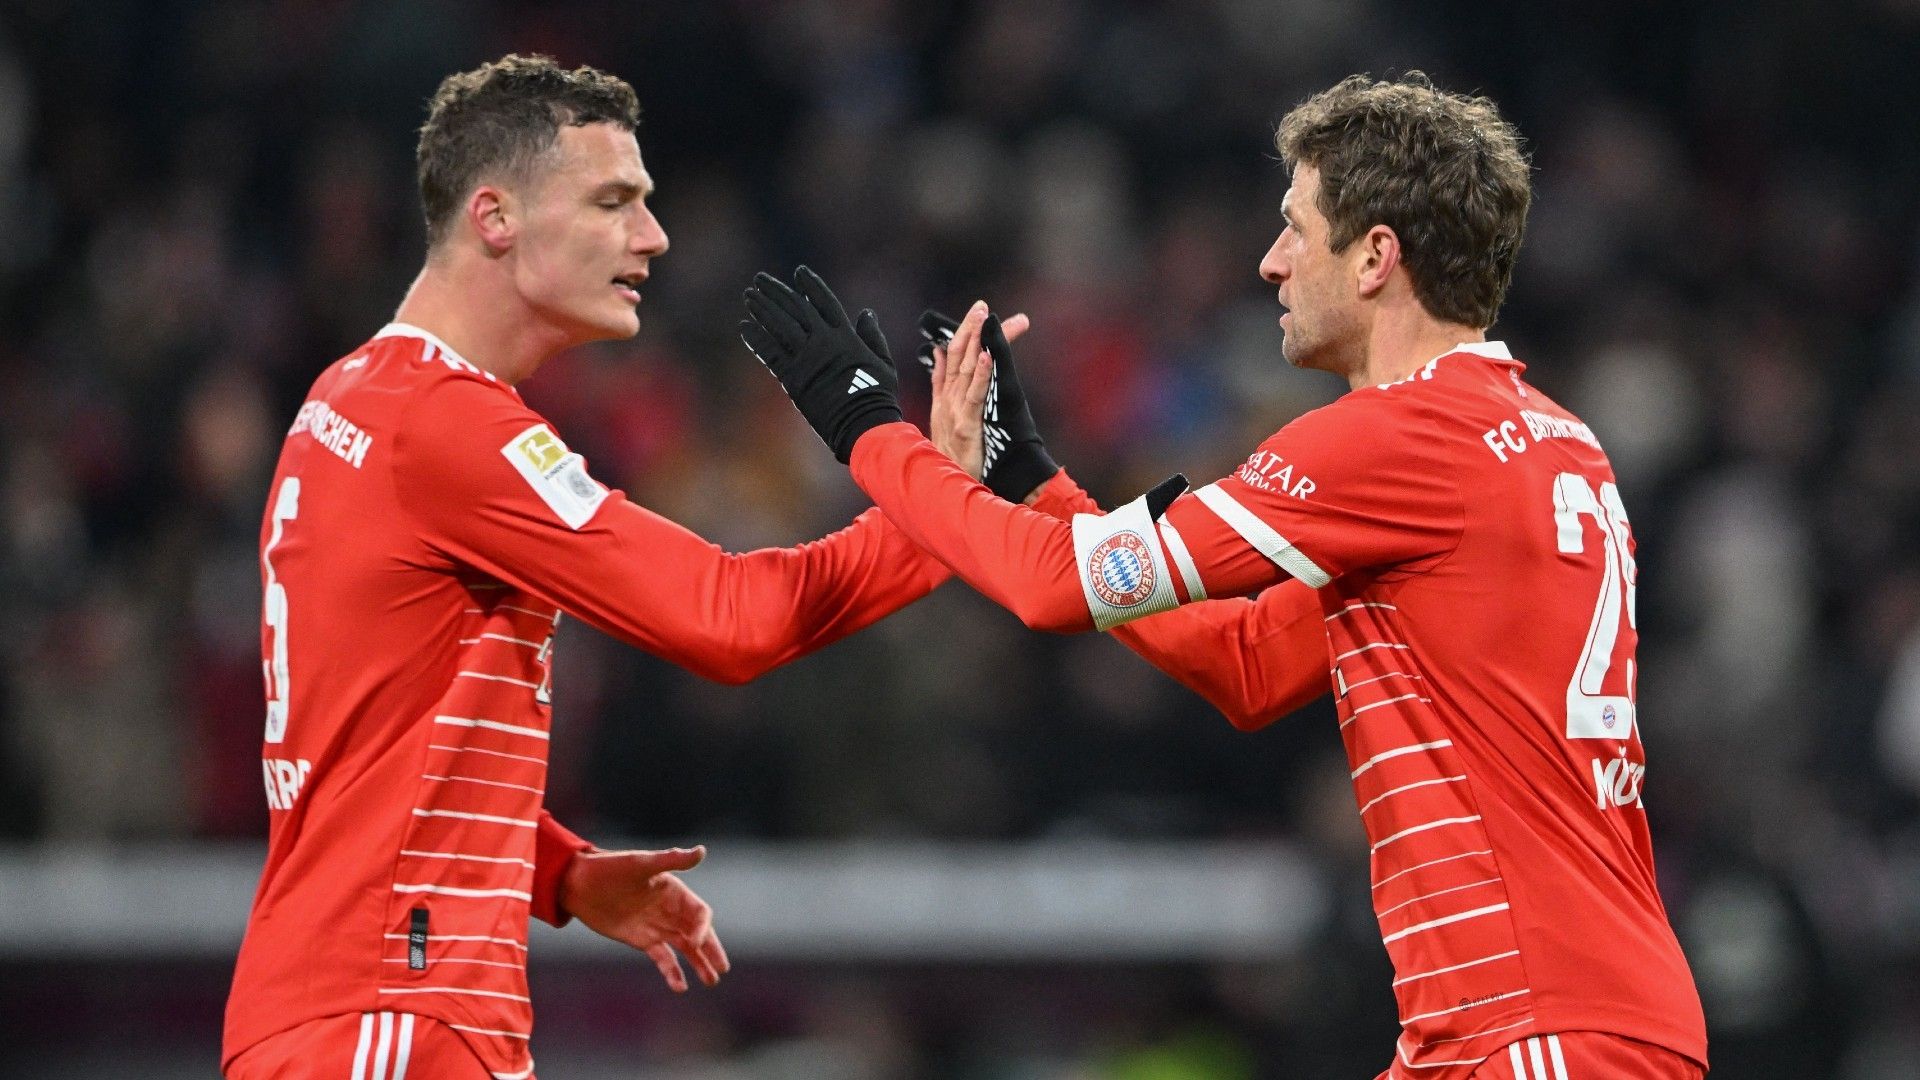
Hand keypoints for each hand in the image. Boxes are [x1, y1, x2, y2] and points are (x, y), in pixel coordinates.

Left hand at [560, 846, 729, 992]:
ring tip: (711, 981)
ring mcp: (657, 926)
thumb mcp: (642, 864)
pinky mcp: (642, 940)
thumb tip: (701, 851)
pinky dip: (672, 972)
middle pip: (698, 932)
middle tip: (723, 968)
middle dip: (711, 950)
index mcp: (675, 890)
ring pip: (684, 948)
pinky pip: (663, 958)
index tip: (695, 942)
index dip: (703, 928)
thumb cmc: (610, 868)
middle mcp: (670, 909)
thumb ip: (672, 860)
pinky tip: (680, 987)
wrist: (578, 884)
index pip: (699, 913)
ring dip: (698, 964)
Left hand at [741, 266, 900, 462]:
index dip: (810, 285)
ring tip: (749, 295)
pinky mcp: (792, 377)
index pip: (824, 302)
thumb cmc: (877, 396)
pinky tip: (744, 326)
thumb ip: (873, 335)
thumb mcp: (883, 362)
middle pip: (795, 308)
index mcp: (846, 336)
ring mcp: (806, 358)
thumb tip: (866, 312)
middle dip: (776, 291)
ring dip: (762, 308)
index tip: (799, 271)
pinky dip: (756, 338)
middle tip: (759, 279)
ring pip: (779, 325)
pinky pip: (770, 352)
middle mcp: (823, 341)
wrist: (862, 424)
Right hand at [925, 302, 994, 480]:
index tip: (978, 312)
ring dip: (976, 342)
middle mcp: (947, 401)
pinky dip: (983, 374)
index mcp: (943, 399)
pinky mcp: (967, 426)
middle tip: (982, 305)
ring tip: (984, 317)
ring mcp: (955, 413)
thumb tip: (936, 355)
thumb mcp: (939, 419)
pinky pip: (975, 396)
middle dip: (970, 329)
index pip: (951, 357)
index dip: (963, 333)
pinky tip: (990, 354)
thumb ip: (939, 385)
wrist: (941, 493)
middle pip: (958, 357)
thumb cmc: (947, 460)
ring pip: (967, 370)